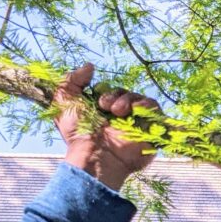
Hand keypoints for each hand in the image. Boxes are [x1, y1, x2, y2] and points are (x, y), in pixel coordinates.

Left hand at [54, 63, 161, 190]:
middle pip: (127, 94)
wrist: (94, 155)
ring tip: (116, 111)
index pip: (112, 92)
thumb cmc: (78, 133)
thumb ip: (71, 79)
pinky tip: (131, 112)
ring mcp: (137, 125)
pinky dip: (145, 106)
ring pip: (141, 100)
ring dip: (128, 99)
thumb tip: (91, 66)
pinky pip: (156, 110)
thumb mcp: (64, 101)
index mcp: (103, 114)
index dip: (106, 91)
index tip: (96, 99)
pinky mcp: (151, 132)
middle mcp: (121, 119)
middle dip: (116, 94)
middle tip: (105, 106)